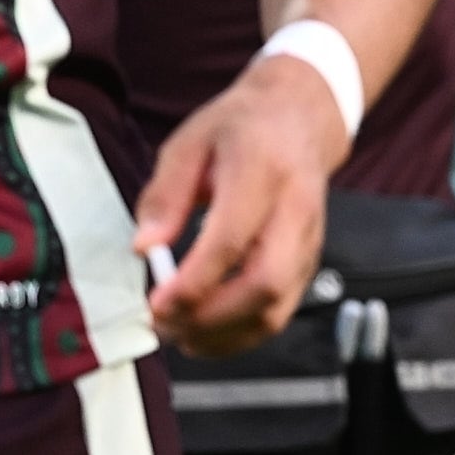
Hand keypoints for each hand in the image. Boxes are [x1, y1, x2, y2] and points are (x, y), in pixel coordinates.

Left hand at [134, 57, 347, 355]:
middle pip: (266, 284)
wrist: (301, 118)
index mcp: (263, 171)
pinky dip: (241, 334)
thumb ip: (165, 196)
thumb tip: (145, 248)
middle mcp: (296, 210)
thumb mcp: (188, 143)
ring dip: (225, 335)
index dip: (193, 281)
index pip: (232, 240)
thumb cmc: (243, 129)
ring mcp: (309, 241)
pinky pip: (280, 312)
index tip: (157, 302)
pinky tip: (207, 332)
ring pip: (277, 309)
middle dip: (211, 319)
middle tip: (166, 324)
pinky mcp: (309, 262)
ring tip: (180, 334)